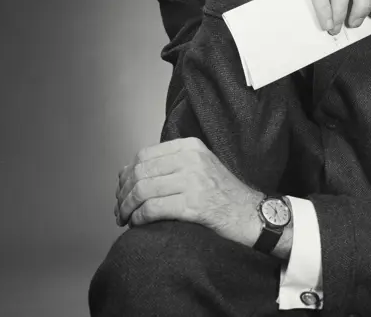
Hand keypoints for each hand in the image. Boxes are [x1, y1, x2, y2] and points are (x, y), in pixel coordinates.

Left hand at [115, 138, 263, 246]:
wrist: (250, 213)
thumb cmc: (223, 193)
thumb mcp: (200, 165)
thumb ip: (172, 163)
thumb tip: (130, 172)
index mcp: (191, 146)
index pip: (145, 155)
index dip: (127, 174)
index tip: (122, 189)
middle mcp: (191, 159)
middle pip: (141, 172)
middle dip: (123, 193)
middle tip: (119, 209)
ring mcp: (193, 181)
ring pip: (143, 190)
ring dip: (127, 208)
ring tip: (125, 218)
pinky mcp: (194, 205)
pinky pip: (153, 209)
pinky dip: (139, 218)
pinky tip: (138, 224)